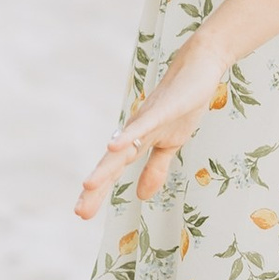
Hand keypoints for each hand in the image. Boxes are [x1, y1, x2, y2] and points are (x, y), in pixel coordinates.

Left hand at [75, 32, 229, 216]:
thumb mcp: (172, 143)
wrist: (199, 66)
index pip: (114, 170)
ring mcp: (147, 119)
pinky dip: (128, 136)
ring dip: (106, 167)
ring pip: (123, 147)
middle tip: (79, 212)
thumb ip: (155, 168)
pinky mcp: (162, 108)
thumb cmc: (183, 103)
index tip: (81, 213)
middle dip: (96, 188)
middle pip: (112, 164)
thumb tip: (141, 195)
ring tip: (88, 186)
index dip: (99, 191)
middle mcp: (134, 131)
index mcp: (137, 141)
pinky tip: (114, 146)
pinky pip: (143, 125)